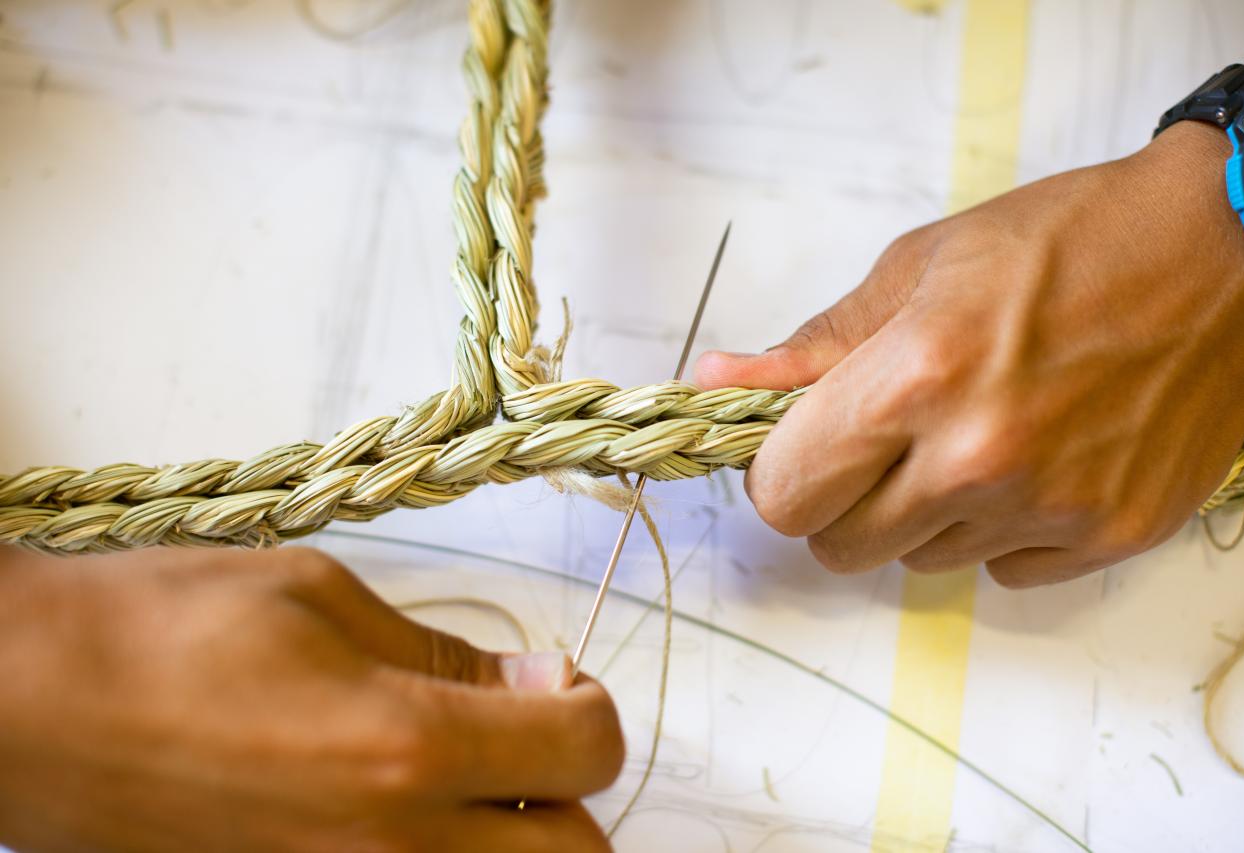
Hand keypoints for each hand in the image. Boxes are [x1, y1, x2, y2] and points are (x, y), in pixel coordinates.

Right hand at [0, 546, 622, 851]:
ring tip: (458, 780)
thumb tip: (543, 681)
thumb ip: (450, 657)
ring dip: (512, 841)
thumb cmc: (163, 629)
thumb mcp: (322, 599)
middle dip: (568, 797)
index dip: (590, 707)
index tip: (555, 684)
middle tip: (520, 741)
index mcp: (404, 748)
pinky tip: (394, 812)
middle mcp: (390, 850)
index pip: (587, 752)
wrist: (29, 707)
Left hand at [698, 122, 1243, 586]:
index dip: (780, 475)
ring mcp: (1050, 505)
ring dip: (925, 513)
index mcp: (916, 377)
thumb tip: (716, 378)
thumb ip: (813, 345)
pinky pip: (1003, 569)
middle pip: (840, 549)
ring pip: (920, 561)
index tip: (798, 451)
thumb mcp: (919, 270)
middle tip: (882, 445)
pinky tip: (1036, 458)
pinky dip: (1000, 528)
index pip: (786, 496)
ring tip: (977, 433)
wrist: (1216, 250)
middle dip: (841, 503)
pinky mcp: (1109, 534)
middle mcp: (979, 456)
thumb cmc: (1062, 242)